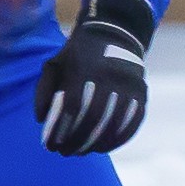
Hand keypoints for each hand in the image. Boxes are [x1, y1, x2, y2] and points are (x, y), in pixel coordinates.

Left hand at [35, 0, 154, 155]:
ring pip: (115, 122)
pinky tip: (104, 148)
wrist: (115, 33)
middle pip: (94, 117)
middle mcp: (110, 75)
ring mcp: (130, 84)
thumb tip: (41, 121)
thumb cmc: (77, 55)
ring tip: (81, 152)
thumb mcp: (54, 64)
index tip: (50, 145)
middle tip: (64, 153)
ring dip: (97, 143)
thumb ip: (44, 90)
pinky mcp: (142, 92)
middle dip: (77, 140)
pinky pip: (133, 121)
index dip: (61, 129)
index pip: (73, 106)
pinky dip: (119, 138)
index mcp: (84, 67)